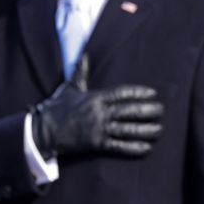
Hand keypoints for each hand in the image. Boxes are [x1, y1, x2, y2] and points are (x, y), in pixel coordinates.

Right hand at [31, 57, 162, 158]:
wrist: (42, 130)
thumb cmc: (56, 108)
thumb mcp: (69, 88)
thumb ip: (80, 73)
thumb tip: (84, 56)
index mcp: (94, 97)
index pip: (122, 93)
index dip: (139, 93)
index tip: (152, 93)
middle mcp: (99, 112)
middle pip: (130, 110)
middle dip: (148, 110)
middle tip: (161, 110)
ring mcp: (98, 128)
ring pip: (128, 129)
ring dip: (146, 130)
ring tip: (159, 130)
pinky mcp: (96, 143)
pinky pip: (119, 146)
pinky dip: (134, 148)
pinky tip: (146, 148)